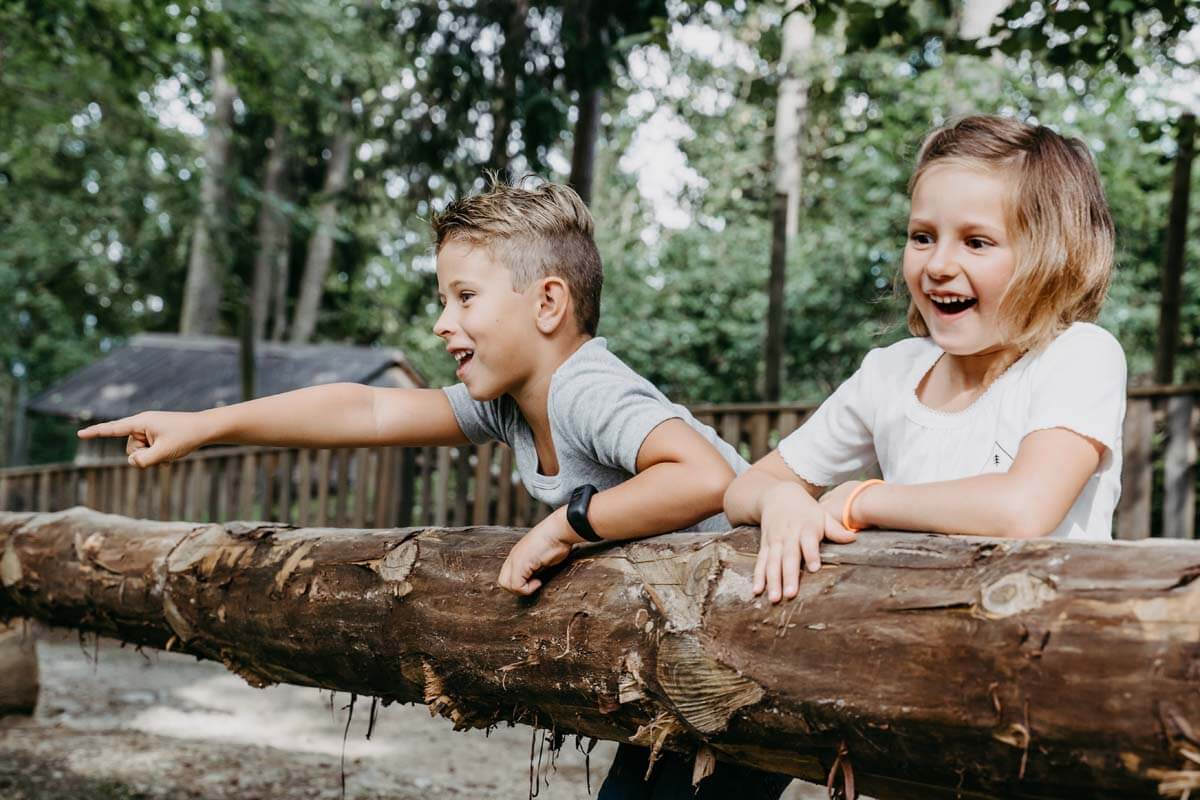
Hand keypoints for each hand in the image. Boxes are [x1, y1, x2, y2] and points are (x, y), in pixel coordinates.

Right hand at [77, 411, 210, 467]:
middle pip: (130, 448)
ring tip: (169, 452)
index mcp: (141, 422)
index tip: (79, 434)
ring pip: (140, 451)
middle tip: (163, 452)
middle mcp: (142, 423)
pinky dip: (157, 456)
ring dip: (152, 457)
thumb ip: (143, 460)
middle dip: (143, 455)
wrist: (206, 429)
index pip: (113, 429)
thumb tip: (130, 462)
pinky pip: (149, 450)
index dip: (96, 433)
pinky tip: (170, 458)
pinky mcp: (157, 434)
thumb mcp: (164, 453)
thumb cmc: (186, 437)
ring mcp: (150, 429)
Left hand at [497, 508, 581, 595]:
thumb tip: (538, 577)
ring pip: (506, 585)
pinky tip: (539, 581)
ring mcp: (515, 560)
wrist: (559, 530)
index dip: (518, 583)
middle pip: (502, 582)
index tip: (534, 580)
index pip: (507, 575)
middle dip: (517, 589)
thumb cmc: (557, 541)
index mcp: (517, 554)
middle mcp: (513, 557)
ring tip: (537, 582)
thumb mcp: (544, 556)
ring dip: (522, 590)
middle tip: (533, 585)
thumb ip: (536, 566)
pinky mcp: (520, 564)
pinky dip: (528, 589)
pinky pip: (516, 586)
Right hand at [754, 481, 856, 602]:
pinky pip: (760, 562)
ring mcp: (774, 541)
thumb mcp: (822, 515)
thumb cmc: (806, 510)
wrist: (778, 496)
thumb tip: (853, 538)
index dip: (811, 553)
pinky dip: (758, 576)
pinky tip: (757, 590)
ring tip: (774, 598)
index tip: (814, 568)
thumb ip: (835, 529)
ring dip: (772, 581)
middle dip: (789, 576)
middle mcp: (788, 535)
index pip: (808, 541)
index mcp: (806, 527)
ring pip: (772, 563)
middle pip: (788, 557)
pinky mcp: (764, 546)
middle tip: (790, 594)